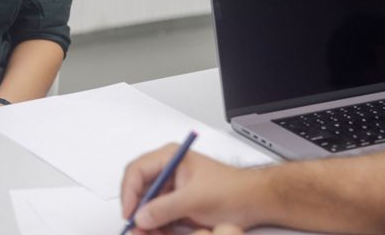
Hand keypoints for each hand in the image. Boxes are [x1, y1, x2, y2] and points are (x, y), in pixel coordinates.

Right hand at [121, 145, 268, 233]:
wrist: (255, 202)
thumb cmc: (232, 190)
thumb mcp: (195, 199)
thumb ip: (165, 208)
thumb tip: (141, 216)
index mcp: (170, 157)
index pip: (136, 171)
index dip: (129, 193)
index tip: (130, 214)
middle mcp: (168, 170)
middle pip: (139, 190)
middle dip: (138, 212)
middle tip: (139, 230)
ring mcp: (172, 188)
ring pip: (147, 206)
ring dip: (148, 223)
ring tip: (153, 234)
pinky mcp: (177, 203)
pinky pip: (159, 216)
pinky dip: (159, 227)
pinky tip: (163, 234)